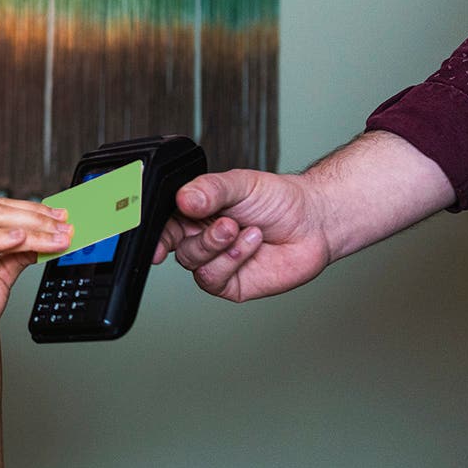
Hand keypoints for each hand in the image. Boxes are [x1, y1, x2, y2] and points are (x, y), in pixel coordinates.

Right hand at [153, 169, 333, 301]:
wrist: (313, 222)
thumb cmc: (278, 201)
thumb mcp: (240, 183)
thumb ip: (209, 189)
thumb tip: (184, 199)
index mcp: (193, 213)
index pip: (162, 224)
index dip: (155, 233)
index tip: (157, 240)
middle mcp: (199, 238)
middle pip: (174, 246)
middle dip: (200, 237)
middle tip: (226, 224)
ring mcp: (214, 262)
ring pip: (193, 263)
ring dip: (219, 247)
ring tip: (243, 230)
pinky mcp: (229, 283)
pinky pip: (212, 279)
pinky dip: (232, 261)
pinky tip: (251, 245)